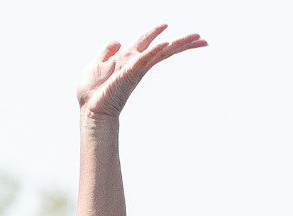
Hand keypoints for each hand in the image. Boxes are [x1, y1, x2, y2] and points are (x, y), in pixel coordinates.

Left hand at [77, 24, 205, 118]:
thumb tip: (118, 41)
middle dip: (183, 43)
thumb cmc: (92, 92)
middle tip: (201, 39)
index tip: (169, 27)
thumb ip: (107, 52)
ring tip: (198, 38)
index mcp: (129, 59)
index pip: (149, 45)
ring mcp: (136, 68)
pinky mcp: (130, 73)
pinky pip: (144, 58)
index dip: (159, 35)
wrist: (90, 109)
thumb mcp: (97, 64)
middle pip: (165, 49)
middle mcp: (137, 62)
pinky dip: (155, 50)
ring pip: (162, 52)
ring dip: (179, 43)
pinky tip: (167, 43)